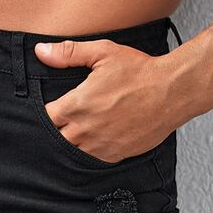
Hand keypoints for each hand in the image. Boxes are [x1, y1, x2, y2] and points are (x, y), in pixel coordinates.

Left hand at [34, 38, 176, 163]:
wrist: (171, 92)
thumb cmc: (139, 71)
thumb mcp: (103, 53)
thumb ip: (69, 53)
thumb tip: (41, 51)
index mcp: (76, 105)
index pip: (46, 117)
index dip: (47, 113)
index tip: (55, 107)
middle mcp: (84, 130)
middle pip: (56, 138)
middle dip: (58, 130)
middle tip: (68, 119)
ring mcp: (98, 146)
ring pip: (72, 152)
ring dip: (73, 143)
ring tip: (83, 129)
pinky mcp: (113, 155)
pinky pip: (92, 161)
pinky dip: (90, 152)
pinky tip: (97, 139)